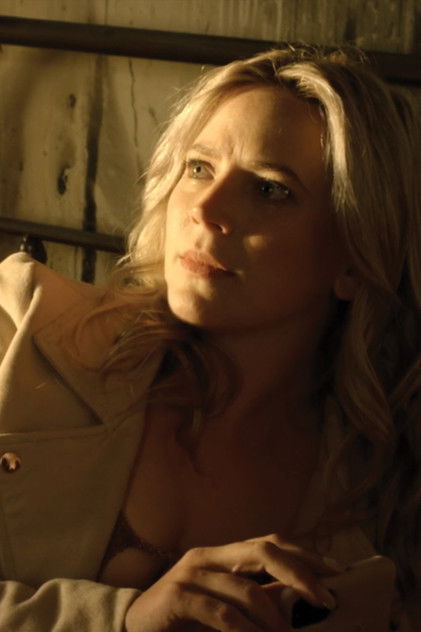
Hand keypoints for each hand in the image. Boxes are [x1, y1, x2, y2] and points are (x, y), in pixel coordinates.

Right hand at [124, 533, 339, 631]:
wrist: (133, 627)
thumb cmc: (183, 618)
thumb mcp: (223, 603)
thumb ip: (253, 597)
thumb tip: (296, 604)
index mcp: (222, 554)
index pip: (270, 542)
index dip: (304, 553)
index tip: (335, 571)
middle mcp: (209, 556)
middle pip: (262, 550)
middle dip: (299, 572)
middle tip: (324, 598)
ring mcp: (191, 574)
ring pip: (245, 588)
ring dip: (274, 618)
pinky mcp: (177, 597)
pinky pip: (221, 612)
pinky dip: (244, 631)